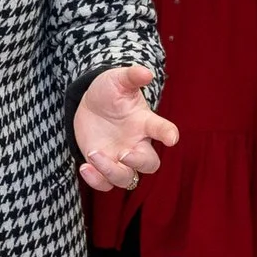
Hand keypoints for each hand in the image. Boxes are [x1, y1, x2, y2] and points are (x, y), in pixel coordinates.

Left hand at [74, 65, 179, 190]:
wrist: (90, 103)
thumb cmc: (110, 91)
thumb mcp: (117, 80)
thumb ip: (131, 76)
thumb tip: (146, 72)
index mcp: (144, 123)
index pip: (162, 129)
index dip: (168, 134)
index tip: (172, 138)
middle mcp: (136, 144)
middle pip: (149, 164)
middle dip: (138, 162)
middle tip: (123, 153)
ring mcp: (120, 157)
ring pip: (126, 179)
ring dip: (111, 172)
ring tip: (94, 154)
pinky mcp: (103, 166)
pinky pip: (105, 184)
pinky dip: (96, 181)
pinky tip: (85, 167)